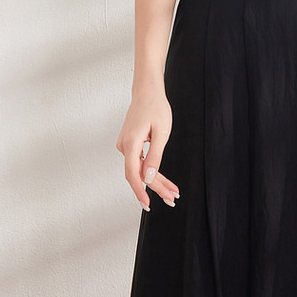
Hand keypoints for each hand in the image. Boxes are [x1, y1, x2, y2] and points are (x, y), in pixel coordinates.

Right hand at [115, 88, 179, 211]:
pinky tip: (163, 179)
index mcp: (130, 143)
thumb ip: (155, 156)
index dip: (141, 192)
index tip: (148, 205)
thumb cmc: (156, 107)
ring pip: (140, 169)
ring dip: (155, 181)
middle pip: (138, 174)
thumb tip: (148, 178)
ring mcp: (125, 145)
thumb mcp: (161, 132)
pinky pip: (139, 161)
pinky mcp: (129, 143)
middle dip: (155, 188)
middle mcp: (124, 145)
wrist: (147, 91)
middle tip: (171, 199)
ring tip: (172, 191)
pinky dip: (151, 170)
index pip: (133, 174)